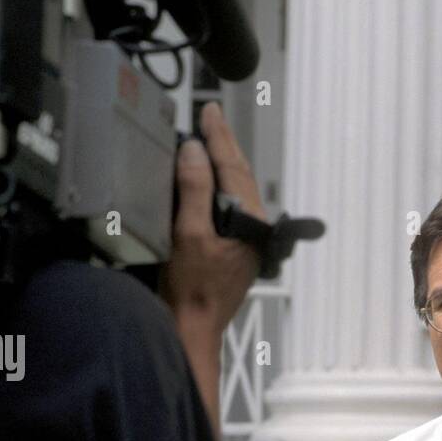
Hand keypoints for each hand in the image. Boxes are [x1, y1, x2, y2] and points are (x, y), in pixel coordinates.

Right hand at [159, 101, 266, 338]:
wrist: (193, 329)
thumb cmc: (192, 291)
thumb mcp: (188, 234)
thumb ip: (194, 191)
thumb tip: (195, 152)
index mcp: (249, 222)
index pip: (233, 167)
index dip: (219, 136)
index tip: (210, 111)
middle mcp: (253, 229)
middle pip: (238, 175)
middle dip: (223, 144)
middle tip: (211, 117)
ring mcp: (246, 239)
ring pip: (236, 190)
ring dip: (222, 163)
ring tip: (211, 139)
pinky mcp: (234, 249)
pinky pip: (228, 206)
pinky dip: (217, 186)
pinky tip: (208, 179)